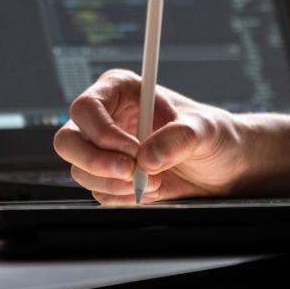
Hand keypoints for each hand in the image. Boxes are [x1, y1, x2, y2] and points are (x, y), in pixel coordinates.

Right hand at [53, 69, 251, 203]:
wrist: (221, 168)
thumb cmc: (212, 135)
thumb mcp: (204, 129)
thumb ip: (179, 137)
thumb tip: (148, 156)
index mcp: (120, 90)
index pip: (87, 108)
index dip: (103, 132)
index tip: (133, 152)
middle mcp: (105, 117)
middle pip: (68, 140)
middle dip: (95, 162)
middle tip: (131, 174)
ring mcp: (103, 149)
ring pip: (80, 171)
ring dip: (115, 184)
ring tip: (154, 181)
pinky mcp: (108, 176)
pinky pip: (98, 193)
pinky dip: (122, 198)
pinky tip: (151, 189)